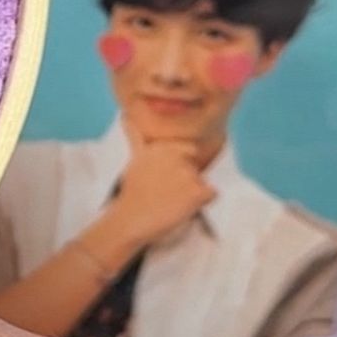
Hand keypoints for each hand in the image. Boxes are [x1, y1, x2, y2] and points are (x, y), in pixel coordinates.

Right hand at [101, 129, 214, 256]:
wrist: (130, 219)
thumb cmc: (132, 192)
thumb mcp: (133, 159)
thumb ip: (135, 137)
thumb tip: (125, 116)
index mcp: (163, 146)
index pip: (188, 151)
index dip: (179, 167)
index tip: (164, 180)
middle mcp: (176, 155)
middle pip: (196, 168)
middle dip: (186, 180)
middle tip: (166, 193)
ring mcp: (188, 173)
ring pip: (202, 181)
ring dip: (192, 193)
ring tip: (171, 201)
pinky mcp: (197, 192)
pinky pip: (211, 194)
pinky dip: (202, 202)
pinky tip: (182, 207)